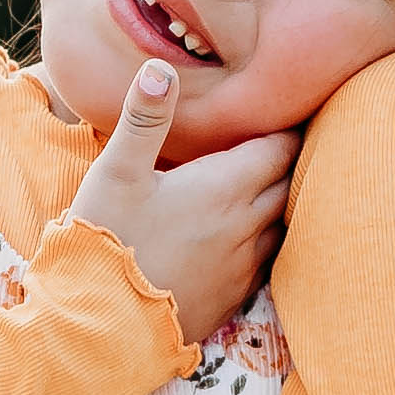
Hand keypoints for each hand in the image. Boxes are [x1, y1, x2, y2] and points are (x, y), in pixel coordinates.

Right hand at [70, 61, 297, 345]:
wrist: (103, 327)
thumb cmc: (107, 242)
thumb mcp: (115, 173)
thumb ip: (144, 119)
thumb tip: (160, 67)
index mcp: (225, 188)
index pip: (280, 148)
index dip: (288, 128)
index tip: (291, 112)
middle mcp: (245, 226)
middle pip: (290, 183)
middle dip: (291, 162)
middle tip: (289, 144)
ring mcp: (243, 267)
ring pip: (283, 225)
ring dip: (281, 204)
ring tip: (275, 186)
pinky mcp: (233, 299)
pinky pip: (266, 263)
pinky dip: (266, 243)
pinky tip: (252, 239)